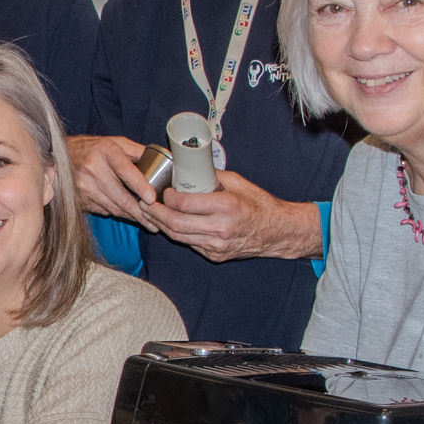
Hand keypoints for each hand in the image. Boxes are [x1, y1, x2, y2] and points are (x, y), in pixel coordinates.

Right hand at [66, 134, 153, 217]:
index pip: (125, 170)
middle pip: (121, 197)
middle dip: (140, 211)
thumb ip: (136, 151)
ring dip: (131, 216)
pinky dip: (116, 213)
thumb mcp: (114, 142)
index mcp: (106, 151)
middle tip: (155, 220)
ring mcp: (84, 186)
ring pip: (114, 207)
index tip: (151, 198)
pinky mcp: (80, 199)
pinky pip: (104, 210)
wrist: (59, 157)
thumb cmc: (91, 148)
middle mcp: (93, 169)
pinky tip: (126, 214)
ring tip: (145, 221)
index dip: (140, 185)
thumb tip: (160, 160)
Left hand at [150, 172, 320, 261]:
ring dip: (161, 224)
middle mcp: (220, 228)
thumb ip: (212, 177)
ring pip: (178, 236)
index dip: (168, 198)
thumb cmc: (259, 204)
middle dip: (156, 213)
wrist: (277, 232)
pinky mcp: (215, 255)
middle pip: (176, 223)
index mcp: (226, 207)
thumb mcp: (238, 183)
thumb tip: (189, 168)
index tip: (164, 191)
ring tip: (151, 213)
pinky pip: (189, 243)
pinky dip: (176, 233)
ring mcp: (216, 245)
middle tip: (146, 203)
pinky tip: (169, 224)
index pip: (184, 205)